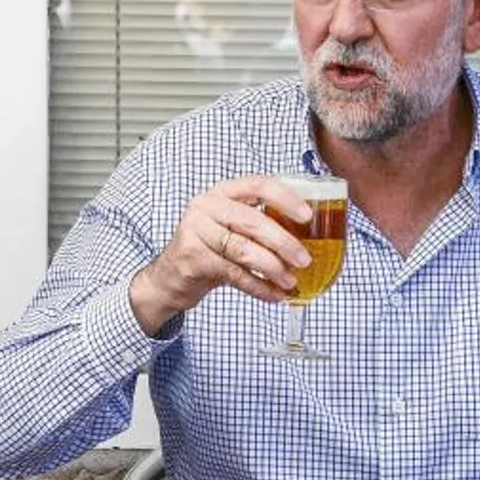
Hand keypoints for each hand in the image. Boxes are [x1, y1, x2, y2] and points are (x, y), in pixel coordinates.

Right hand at [129, 175, 315, 332]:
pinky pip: (234, 273)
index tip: (307, 215)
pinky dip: (258, 286)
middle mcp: (206, 206)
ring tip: (291, 281)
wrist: (170, 277)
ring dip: (272, 268)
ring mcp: (196, 231)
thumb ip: (261, 224)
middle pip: (253, 221)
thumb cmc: (210, 249)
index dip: (285, 198)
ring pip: (243, 249)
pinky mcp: (193, 259)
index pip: (258, 184)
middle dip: (283, 242)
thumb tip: (309, 237)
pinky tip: (274, 295)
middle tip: (304, 259)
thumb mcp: (232, 228)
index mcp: (223, 192)